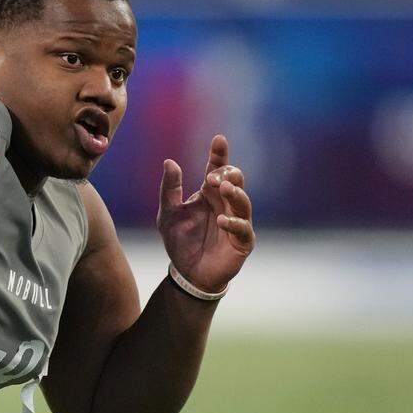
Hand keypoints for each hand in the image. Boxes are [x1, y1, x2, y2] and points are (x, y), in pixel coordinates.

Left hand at [157, 134, 254, 292]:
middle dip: (227, 174)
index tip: (218, 139)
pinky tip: (222, 221)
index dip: (219, 154)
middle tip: (213, 177)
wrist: (187, 273)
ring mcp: (236, 221)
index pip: (217, 169)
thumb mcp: (168, 213)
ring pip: (243, 202)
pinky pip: (243, 229)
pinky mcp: (242, 241)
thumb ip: (169, 190)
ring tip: (224, 188)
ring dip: (235, 193)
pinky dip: (234, 224)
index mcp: (209, 194)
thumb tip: (169, 161)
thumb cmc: (180, 241)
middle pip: (235, 181)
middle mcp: (225, 204)